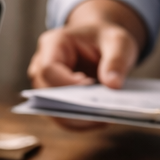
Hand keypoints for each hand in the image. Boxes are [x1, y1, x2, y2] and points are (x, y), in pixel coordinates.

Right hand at [27, 0, 147, 130]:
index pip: (49, 69)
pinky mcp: (54, 99)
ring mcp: (45, 84)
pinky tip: (99, 121)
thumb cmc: (105, 38)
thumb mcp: (118, 41)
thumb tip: (113, 85)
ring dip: (76, 119)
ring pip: (52, 110)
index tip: (89, 87)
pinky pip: (61, 116)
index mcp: (53, 44)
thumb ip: (116, 60)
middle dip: (72, 107)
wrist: (101, 42)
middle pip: (47, 94)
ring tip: (103, 120)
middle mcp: (41, 65)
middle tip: (101, 114)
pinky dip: (79, 122)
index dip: (66, 83)